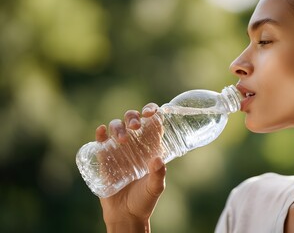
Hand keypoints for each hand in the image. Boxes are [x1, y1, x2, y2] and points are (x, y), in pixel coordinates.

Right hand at [96, 103, 166, 232]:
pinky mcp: (105, 158)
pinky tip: (101, 131)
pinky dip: (100, 133)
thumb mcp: (155, 188)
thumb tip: (157, 159)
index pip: (152, 123)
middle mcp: (135, 145)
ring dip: (119, 127)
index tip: (151, 112)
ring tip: (122, 140)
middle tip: (135, 125)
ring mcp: (119, 150)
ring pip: (117, 127)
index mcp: (151, 147)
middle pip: (133, 120)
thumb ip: (158, 175)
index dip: (152, 112)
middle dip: (133, 116)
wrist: (125, 215)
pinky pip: (101, 141)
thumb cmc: (144, 201)